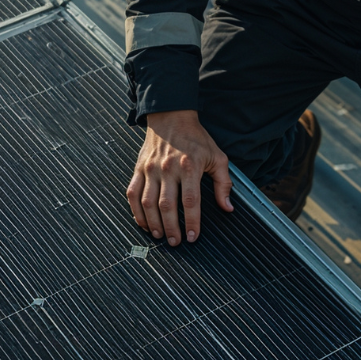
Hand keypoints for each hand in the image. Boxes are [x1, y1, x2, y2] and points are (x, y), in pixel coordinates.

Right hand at [128, 110, 232, 244]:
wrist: (171, 116)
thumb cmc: (196, 138)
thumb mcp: (217, 157)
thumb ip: (224, 183)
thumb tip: (228, 208)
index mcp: (189, 167)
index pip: (190, 201)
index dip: (191, 222)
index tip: (192, 237)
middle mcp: (168, 169)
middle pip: (167, 206)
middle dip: (171, 228)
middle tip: (175, 242)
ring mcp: (150, 169)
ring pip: (147, 203)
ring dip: (153, 223)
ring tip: (160, 236)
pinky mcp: (138, 169)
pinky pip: (133, 194)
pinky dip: (136, 211)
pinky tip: (143, 223)